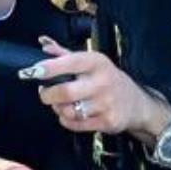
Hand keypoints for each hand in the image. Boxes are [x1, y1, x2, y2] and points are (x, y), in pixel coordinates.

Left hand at [23, 36, 166, 140]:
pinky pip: (75, 124)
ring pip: (69, 110)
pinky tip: (72, 113)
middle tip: (44, 93)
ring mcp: (106, 104)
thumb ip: (65, 54)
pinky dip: (67, 120)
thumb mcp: (92, 62)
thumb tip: (43, 45)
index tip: (33, 71)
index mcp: (97, 62)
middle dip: (48, 95)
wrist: (137, 104)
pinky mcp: (107, 122)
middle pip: (65, 92)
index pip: (70, 62)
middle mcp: (103, 82)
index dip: (49, 68)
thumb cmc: (108, 80)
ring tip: (61, 103)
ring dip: (58, 109)